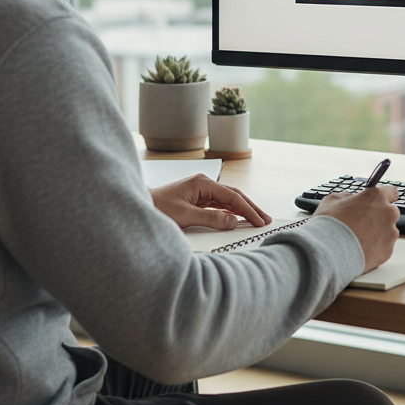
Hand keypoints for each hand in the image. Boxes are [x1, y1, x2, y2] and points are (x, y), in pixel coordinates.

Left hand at [150, 175, 271, 230]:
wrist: (139, 207)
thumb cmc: (157, 209)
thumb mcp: (185, 216)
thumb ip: (212, 219)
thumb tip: (233, 221)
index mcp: (203, 183)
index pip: (232, 197)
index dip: (248, 210)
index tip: (258, 221)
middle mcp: (204, 184)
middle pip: (234, 195)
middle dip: (250, 207)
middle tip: (265, 219)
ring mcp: (201, 191)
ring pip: (228, 200)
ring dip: (242, 209)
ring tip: (256, 219)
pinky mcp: (197, 199)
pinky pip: (219, 204)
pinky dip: (231, 211)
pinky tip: (238, 218)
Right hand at [314, 184, 399, 272]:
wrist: (328, 253)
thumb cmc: (329, 225)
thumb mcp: (332, 200)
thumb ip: (348, 197)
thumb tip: (352, 200)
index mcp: (376, 197)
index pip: (391, 192)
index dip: (385, 197)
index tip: (380, 202)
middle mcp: (388, 213)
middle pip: (390, 213)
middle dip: (380, 217)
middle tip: (362, 223)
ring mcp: (390, 233)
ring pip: (388, 231)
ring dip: (377, 233)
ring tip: (358, 239)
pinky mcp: (388, 251)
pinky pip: (384, 247)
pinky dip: (375, 249)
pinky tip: (360, 249)